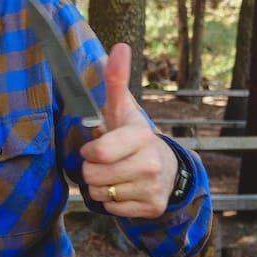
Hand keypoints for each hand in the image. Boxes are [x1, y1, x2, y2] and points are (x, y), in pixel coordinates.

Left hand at [79, 43, 178, 218]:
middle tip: (106, 162)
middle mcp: (150, 163)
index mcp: (141, 136)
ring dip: (101, 186)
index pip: (99, 154)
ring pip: (99, 194)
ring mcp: (152, 187)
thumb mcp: (123, 109)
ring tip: (115, 174)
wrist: (167, 170)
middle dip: (92, 170)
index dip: (90, 153)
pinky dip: (112, 202)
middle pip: (93, 177)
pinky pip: (111, 209)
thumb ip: (116, 80)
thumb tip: (120, 47)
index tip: (95, 148)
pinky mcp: (152, 208)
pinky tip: (125, 189)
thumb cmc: (134, 136)